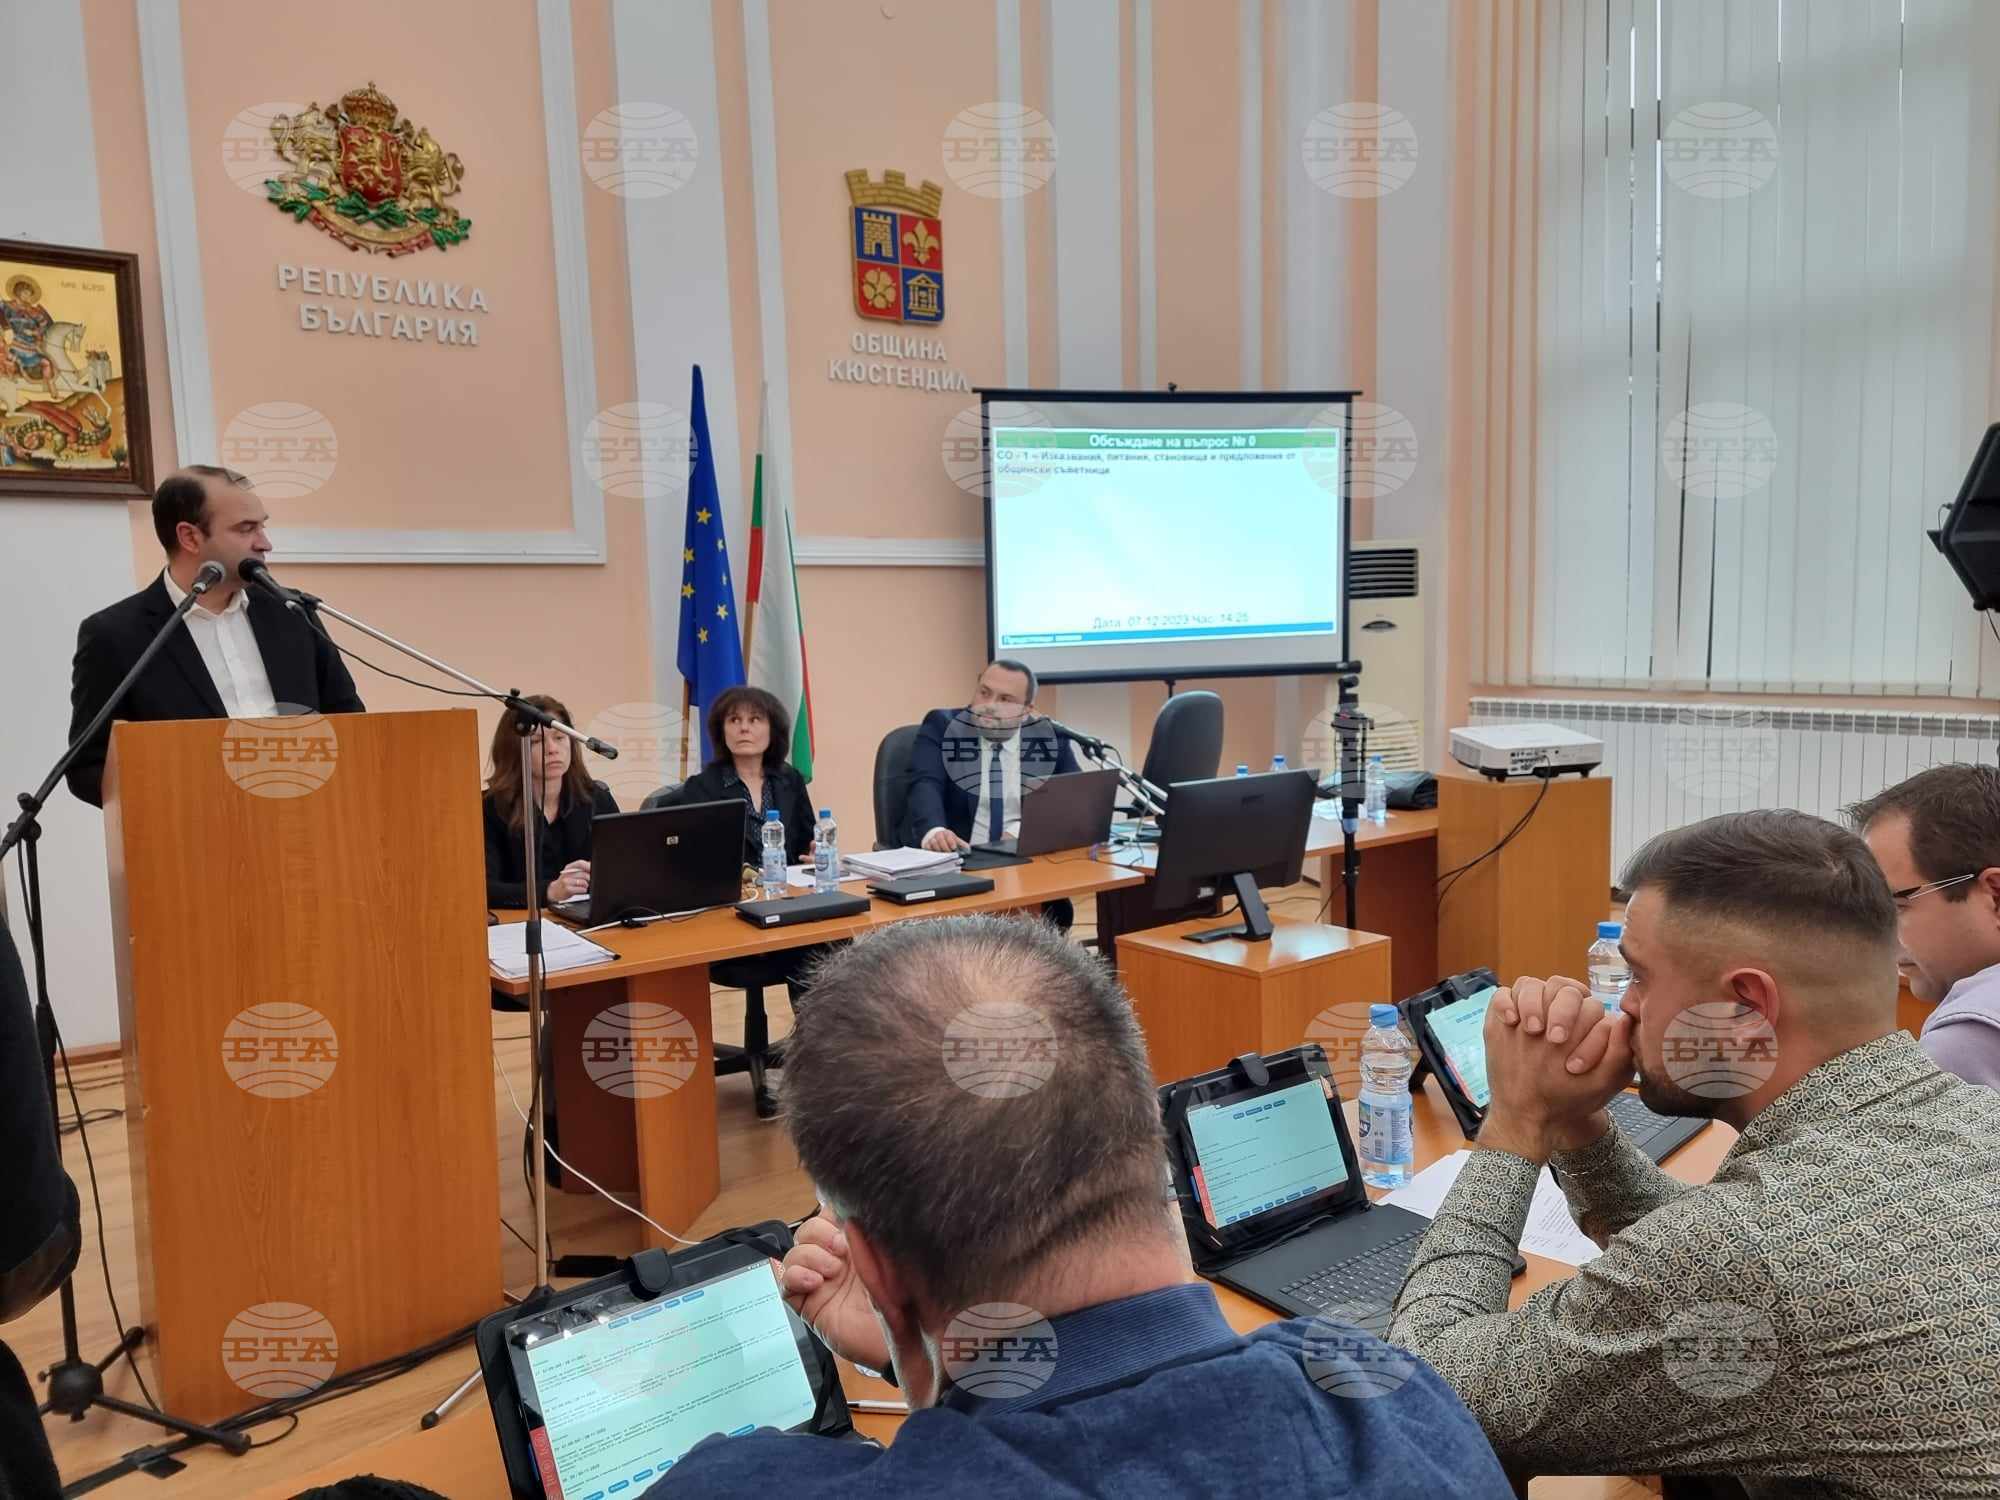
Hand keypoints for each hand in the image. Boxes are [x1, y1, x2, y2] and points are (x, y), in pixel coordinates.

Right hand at [546, 860, 589, 902]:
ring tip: (583, 886)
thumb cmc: (567, 881)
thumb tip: (591, 864)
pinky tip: (580, 890)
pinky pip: (582, 889)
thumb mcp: (572, 873)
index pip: (580, 863)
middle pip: (584, 874)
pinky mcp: (567, 889)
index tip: (593, 870)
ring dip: (586, 885)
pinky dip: (584, 890)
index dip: (588, 866)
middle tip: (588, 881)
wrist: (555, 890)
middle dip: (589, 879)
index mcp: (569, 867)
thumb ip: (581, 868)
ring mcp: (566, 881)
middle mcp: (567, 873)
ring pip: (584, 882)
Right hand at [779, 1211, 888, 1373]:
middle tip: (842, 1248)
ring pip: (794, 1253)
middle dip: (820, 1233)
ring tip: (833, 1271)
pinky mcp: (807, 1303)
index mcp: (855, 1243)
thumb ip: (872, 1236)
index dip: (831, 1211)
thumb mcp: (891, 1260)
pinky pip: (785, 1282)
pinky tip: (815, 1282)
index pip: (829, 1215)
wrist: (900, 1340)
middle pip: (807, 1229)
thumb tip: (850, 1210)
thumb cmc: (903, 1299)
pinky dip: (795, 1276)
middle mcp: (834, 1259)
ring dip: (810, 1256)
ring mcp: (819, 1280)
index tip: (844, 1218)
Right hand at [920, 827, 967, 852]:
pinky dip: (931, 851)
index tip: (954, 848)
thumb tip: (968, 849)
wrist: (937, 837)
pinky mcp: (926, 844)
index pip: (948, 835)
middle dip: (945, 847)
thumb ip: (962, 844)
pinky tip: (936, 855)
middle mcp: (938, 834)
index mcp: (947, 833)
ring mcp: (932, 839)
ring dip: (938, 850)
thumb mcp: (956, 840)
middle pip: (940, 839)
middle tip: (948, 853)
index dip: (951, 841)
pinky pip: (927, 846)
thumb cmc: (948, 841)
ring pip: (933, 842)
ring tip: (943, 855)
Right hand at [1478, 976, 1632, 1162]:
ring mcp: (1528, 1011)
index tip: (1574, 1065)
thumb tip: (1625, 1019)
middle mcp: (1557, 1010)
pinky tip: (1510, 1021)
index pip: (1589, 1005)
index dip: (1584, 1029)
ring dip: (1532, 1003)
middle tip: (1554, 1040)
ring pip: (1532, 984)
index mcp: (1585, 1020)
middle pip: (1561, 987)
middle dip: (1560, 1012)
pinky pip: (1503, 994)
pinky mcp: (1503, 1016)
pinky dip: (1505, 1003)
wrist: (1530, 1112)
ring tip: (1530, 1029)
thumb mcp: (1602, 1082)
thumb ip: (1620, 1052)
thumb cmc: (1570, 1096)